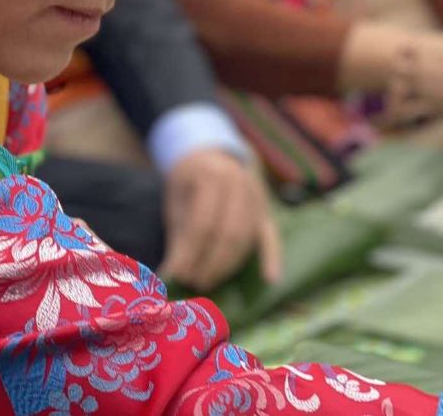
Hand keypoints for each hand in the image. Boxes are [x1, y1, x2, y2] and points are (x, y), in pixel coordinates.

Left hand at [159, 149, 281, 291]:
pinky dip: (272, 258)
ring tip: (206, 282)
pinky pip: (272, 236)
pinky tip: (271, 279)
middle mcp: (239, 182)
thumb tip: (171, 275)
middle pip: (228, 232)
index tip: (178, 275)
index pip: (203, 222)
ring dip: (228, 265)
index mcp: (211, 175)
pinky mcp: (266, 210)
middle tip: (193, 283)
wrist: (212, 157)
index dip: (191, 252)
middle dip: (210, 263)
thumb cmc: (190, 185)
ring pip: (246, 237)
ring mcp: (256, 195)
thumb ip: (178, 238)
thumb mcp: (177, 203)